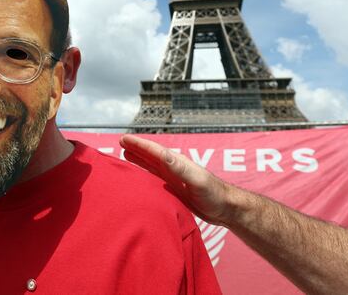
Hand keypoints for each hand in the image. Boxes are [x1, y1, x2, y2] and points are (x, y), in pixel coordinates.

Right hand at [119, 134, 235, 226]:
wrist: (226, 208)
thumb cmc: (214, 194)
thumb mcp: (196, 180)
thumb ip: (180, 168)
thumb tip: (162, 155)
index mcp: (177, 163)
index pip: (154, 150)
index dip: (138, 144)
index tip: (124, 139)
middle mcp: (174, 168)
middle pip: (151, 155)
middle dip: (136, 147)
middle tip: (121, 141)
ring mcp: (173, 178)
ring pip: (151, 165)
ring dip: (139, 158)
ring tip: (125, 153)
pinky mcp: (174, 189)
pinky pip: (155, 178)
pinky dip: (145, 173)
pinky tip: (140, 175)